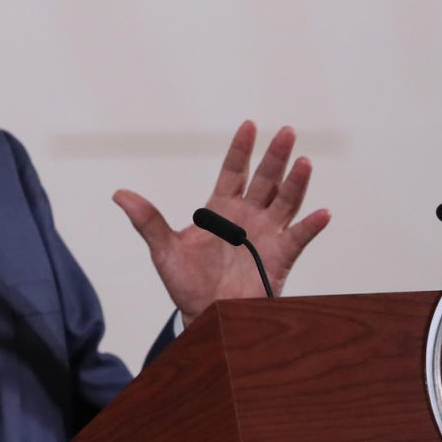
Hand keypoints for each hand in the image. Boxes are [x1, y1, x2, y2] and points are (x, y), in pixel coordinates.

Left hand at [112, 121, 329, 324]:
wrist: (204, 316)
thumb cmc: (186, 283)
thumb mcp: (164, 249)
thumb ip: (147, 220)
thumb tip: (119, 194)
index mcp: (221, 209)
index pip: (234, 171)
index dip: (241, 149)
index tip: (249, 125)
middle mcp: (248, 216)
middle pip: (265, 179)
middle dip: (275, 156)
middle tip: (286, 131)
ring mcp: (266, 235)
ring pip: (285, 202)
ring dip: (296, 183)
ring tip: (303, 161)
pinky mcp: (280, 258)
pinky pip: (298, 238)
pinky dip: (311, 226)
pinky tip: (322, 213)